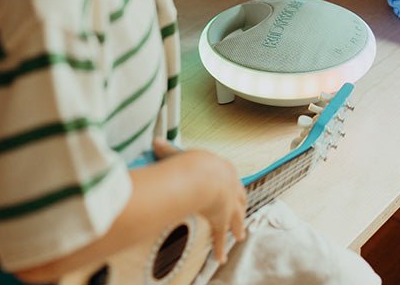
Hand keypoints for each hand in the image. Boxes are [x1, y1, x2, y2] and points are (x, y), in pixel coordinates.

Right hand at [153, 139, 246, 262]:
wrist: (203, 177)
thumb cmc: (192, 164)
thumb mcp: (181, 155)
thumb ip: (168, 151)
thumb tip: (156, 142)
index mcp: (224, 171)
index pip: (230, 180)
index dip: (230, 186)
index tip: (231, 191)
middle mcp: (232, 188)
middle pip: (240, 199)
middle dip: (240, 207)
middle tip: (242, 215)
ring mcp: (229, 205)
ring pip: (237, 217)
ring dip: (238, 226)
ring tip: (240, 235)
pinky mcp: (222, 220)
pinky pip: (220, 237)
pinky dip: (219, 248)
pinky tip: (221, 258)